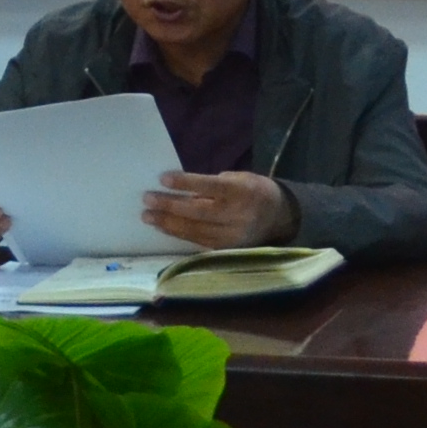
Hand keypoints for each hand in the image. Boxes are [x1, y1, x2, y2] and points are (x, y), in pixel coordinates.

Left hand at [141, 170, 293, 247]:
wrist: (278, 218)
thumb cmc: (254, 190)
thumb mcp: (239, 179)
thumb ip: (214, 185)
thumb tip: (182, 190)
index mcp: (242, 191)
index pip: (210, 187)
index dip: (186, 183)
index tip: (163, 179)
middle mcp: (237, 215)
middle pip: (198, 211)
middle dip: (170, 206)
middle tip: (147, 200)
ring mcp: (231, 235)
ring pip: (195, 230)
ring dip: (168, 223)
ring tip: (148, 216)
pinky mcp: (226, 248)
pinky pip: (198, 241)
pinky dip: (178, 234)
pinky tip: (163, 227)